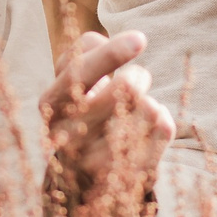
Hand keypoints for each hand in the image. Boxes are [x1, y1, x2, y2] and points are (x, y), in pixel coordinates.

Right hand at [42, 29, 175, 207]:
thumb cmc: (81, 109)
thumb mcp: (70, 79)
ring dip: (150, 100)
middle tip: (135, 80)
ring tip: (137, 109)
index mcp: (51, 105)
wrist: (81, 177)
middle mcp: (68, 137)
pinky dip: (163, 119)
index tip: (140, 38)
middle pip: (126, 87)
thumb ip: (84, 50)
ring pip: (150, 108)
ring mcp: (98, 163)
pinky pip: (164, 129)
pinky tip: (149, 126)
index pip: (80, 74)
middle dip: (139, 75)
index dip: (110, 54)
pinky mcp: (128, 178)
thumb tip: (116, 43)